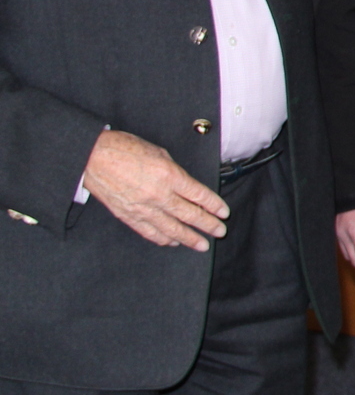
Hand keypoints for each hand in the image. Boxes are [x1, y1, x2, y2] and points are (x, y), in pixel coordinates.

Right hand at [81, 129, 229, 249]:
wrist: (91, 157)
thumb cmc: (124, 149)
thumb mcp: (158, 152)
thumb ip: (174, 170)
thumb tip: (184, 184)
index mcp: (169, 175)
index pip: (199, 195)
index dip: (214, 206)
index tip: (224, 213)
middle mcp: (159, 195)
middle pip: (190, 214)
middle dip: (208, 225)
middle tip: (219, 232)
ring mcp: (143, 208)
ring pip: (171, 228)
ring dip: (189, 238)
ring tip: (202, 245)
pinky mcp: (128, 216)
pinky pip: (150, 232)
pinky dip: (163, 239)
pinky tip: (173, 242)